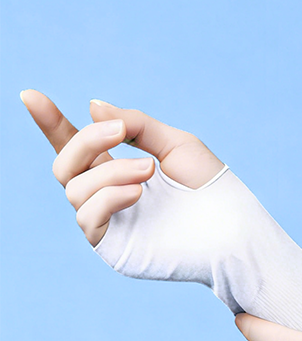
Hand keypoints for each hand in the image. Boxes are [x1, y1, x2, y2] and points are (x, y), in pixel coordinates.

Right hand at [20, 89, 223, 244]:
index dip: (50, 123)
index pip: (74, 145)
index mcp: (120, 168)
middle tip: (118, 133)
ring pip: (75, 188)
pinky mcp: (115, 245)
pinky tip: (138, 193)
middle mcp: (108, 194)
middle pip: (64, 164)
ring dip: (110, 171)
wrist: (233, 229)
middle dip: (84, 140)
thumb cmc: (211, 190)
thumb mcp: (175, 144)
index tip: (30, 95)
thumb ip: (134, 125)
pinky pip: (88, 218)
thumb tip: (92, 106)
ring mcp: (110, 221)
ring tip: (148, 172)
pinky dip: (108, 197)